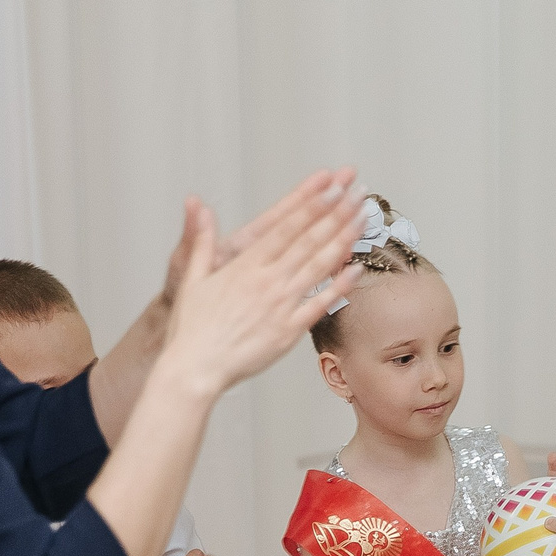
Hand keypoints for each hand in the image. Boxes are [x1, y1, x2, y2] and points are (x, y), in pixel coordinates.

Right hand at [158, 171, 364, 395]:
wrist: (195, 368)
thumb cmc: (191, 327)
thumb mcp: (192, 277)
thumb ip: (201, 240)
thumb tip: (198, 206)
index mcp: (245, 265)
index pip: (286, 228)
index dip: (313, 206)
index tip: (334, 188)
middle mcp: (267, 281)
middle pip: (309, 241)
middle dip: (337, 215)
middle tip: (359, 194)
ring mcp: (280, 306)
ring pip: (319, 267)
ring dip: (344, 241)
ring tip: (363, 220)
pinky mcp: (288, 331)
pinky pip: (319, 305)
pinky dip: (339, 287)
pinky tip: (357, 269)